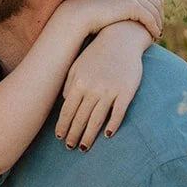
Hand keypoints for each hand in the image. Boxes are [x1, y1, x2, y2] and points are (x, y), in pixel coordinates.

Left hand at [56, 22, 147, 148]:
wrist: (122, 39)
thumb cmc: (97, 53)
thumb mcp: (78, 66)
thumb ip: (70, 84)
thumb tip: (66, 103)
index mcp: (79, 83)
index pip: (67, 111)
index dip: (63, 126)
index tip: (59, 138)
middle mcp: (93, 89)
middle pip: (80, 119)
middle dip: (73, 135)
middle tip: (70, 147)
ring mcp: (110, 91)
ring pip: (97, 120)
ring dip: (89, 136)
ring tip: (84, 147)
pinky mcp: (126, 92)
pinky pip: (118, 113)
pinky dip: (113, 125)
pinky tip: (107, 135)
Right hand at [63, 0, 162, 40]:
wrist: (79, 14)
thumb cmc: (88, 12)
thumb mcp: (105, 3)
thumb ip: (116, 2)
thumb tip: (120, 9)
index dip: (157, 3)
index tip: (157, 15)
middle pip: (155, 0)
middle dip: (160, 14)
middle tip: (160, 26)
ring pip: (154, 10)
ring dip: (158, 23)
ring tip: (157, 33)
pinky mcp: (133, 6)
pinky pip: (150, 18)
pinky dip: (154, 27)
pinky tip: (154, 35)